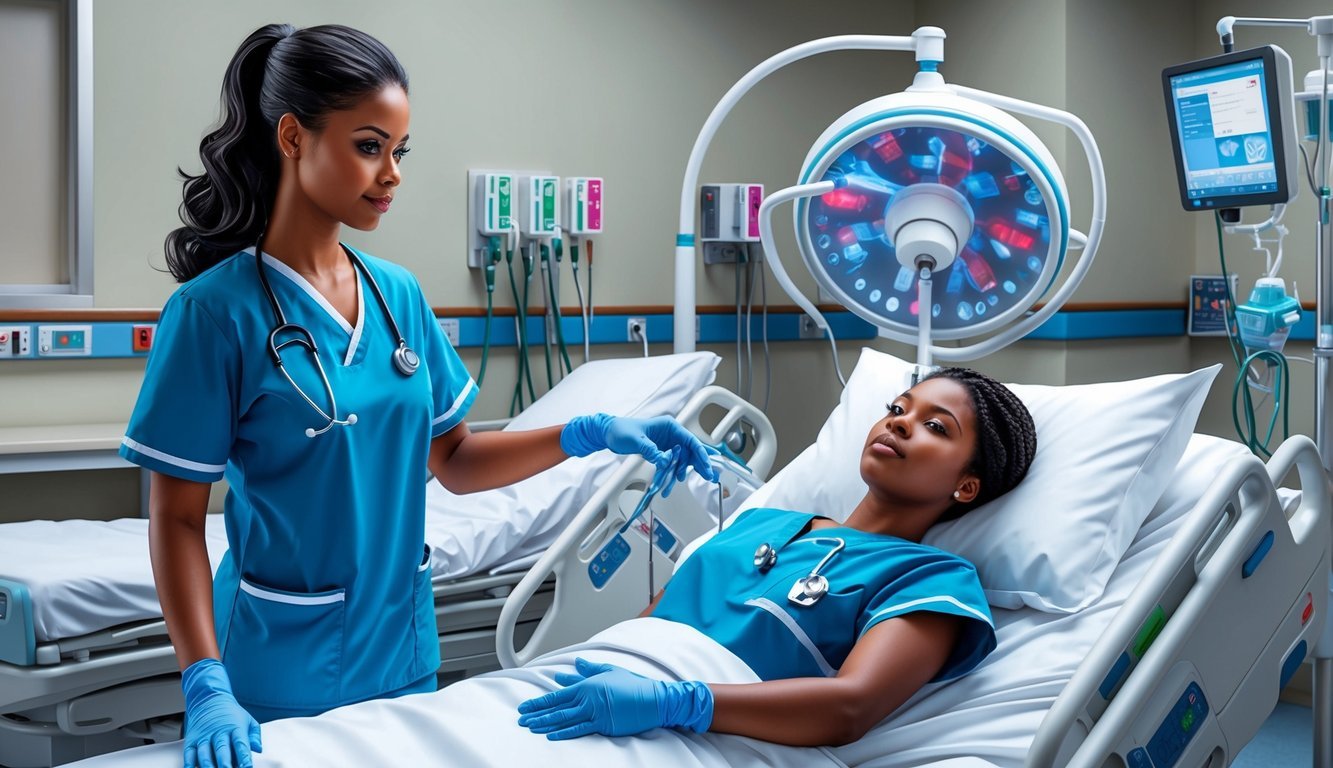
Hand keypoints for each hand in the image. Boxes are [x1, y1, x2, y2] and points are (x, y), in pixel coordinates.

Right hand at [181, 658, 261, 767]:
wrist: (209, 700)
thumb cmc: (231, 714)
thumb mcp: (248, 720)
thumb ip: (255, 735)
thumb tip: (258, 748)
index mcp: (235, 728)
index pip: (241, 744)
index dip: (244, 757)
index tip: (247, 767)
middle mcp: (219, 733)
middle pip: (221, 750)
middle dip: (225, 764)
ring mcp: (204, 737)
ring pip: (204, 753)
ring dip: (208, 765)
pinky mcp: (191, 740)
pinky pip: (189, 754)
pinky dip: (189, 764)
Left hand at [516, 657, 712, 739]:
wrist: (652, 699)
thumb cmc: (634, 685)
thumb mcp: (610, 672)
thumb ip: (590, 670)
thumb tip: (577, 664)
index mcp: (588, 684)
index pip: (559, 694)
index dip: (540, 701)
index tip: (527, 705)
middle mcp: (588, 697)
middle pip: (557, 707)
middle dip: (537, 712)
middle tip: (521, 717)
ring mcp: (595, 712)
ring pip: (564, 718)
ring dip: (545, 722)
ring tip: (529, 726)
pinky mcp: (603, 725)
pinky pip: (579, 729)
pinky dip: (564, 732)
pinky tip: (551, 734)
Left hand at [561, 415, 718, 494]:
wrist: (608, 433)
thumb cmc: (621, 430)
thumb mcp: (636, 440)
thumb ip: (651, 450)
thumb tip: (665, 461)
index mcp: (669, 426)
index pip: (690, 440)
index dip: (700, 453)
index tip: (706, 465)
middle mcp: (671, 435)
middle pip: (690, 451)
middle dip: (698, 464)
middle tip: (708, 476)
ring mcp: (666, 444)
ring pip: (681, 460)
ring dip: (681, 472)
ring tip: (679, 483)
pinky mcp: (660, 452)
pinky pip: (669, 465)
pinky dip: (670, 474)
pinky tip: (670, 484)